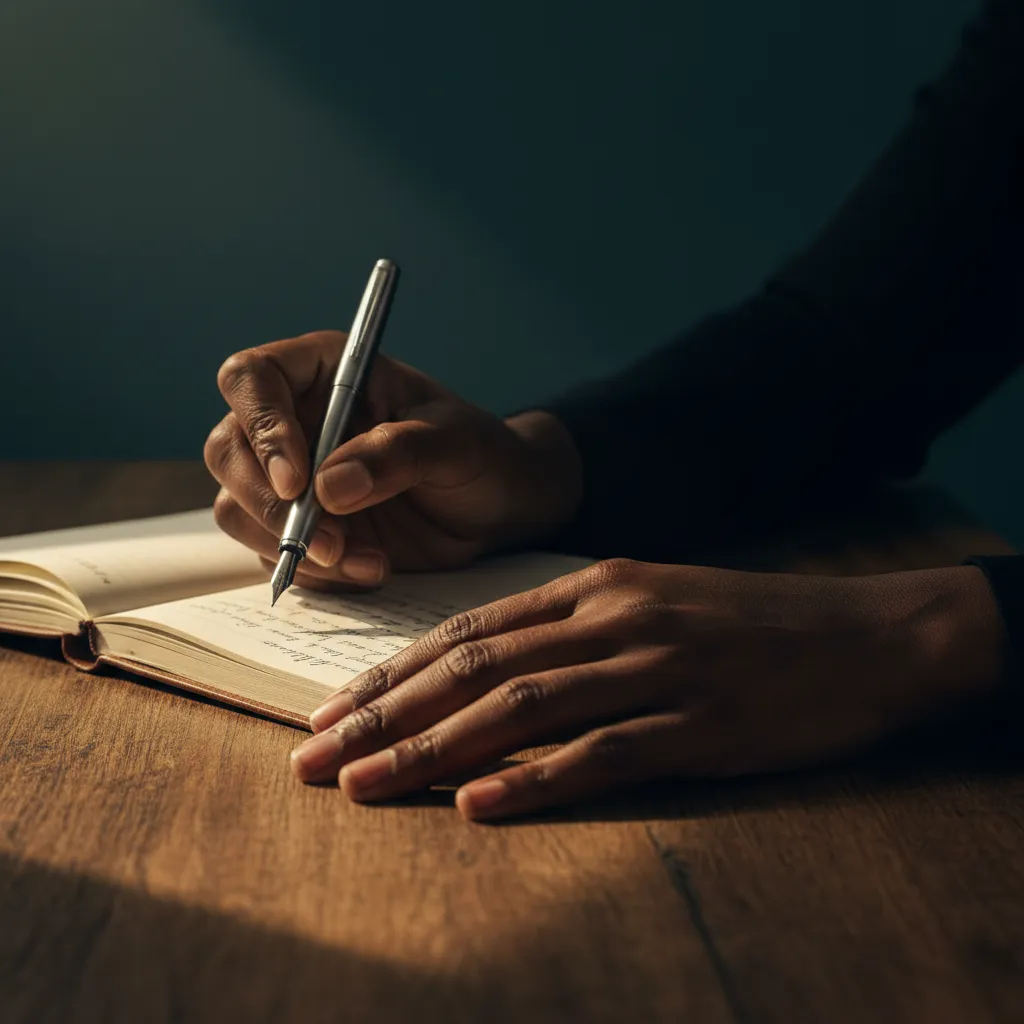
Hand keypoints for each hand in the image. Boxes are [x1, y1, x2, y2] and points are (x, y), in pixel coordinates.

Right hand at [204, 332, 581, 587]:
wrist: (499, 507)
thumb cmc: (482, 454)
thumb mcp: (456, 443)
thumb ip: (398, 453)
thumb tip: (329, 485)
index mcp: (326, 372)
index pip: (252, 378)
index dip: (260, 426)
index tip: (298, 480)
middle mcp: (295, 420)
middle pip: (227, 450)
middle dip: (269, 504)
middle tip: (327, 540)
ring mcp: (292, 477)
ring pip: (239, 508)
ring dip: (291, 545)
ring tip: (363, 560)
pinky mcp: (302, 526)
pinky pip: (273, 552)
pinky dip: (313, 570)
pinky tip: (369, 568)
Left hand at [290, 559, 1004, 818]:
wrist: (863, 633)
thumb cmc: (749, 620)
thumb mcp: (655, 597)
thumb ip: (578, 625)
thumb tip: (496, 669)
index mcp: (597, 586)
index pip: (473, 631)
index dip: (395, 672)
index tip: (334, 709)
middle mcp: (612, 621)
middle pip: (475, 670)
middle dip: (384, 715)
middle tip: (315, 755)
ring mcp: (654, 671)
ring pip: (520, 711)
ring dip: (432, 750)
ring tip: (366, 786)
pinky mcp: (698, 726)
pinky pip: (602, 755)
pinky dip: (535, 782)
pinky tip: (478, 806)